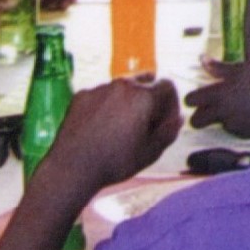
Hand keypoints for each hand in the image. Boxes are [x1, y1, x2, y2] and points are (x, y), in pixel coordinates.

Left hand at [50, 76, 181, 191]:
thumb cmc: (113, 163)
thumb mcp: (150, 153)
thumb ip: (168, 132)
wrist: (72, 168)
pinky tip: (101, 127)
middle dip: (151, 98)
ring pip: (122, 87)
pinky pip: (101, 94)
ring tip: (123, 127)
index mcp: (143, 97)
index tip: (166, 120)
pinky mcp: (82, 95)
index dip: (172, 104)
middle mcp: (122, 86)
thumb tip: (178, 119)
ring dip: (128, 101)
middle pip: (146, 81)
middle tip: (147, 121)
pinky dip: (106, 105)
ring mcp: (99, 88)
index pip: (168, 87)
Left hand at [186, 65, 249, 137]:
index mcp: (220, 92)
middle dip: (199, 115)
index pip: (191, 100)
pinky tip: (249, 113)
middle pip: (196, 121)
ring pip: (216, 125)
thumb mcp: (240, 68)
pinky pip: (234, 130)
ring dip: (221, 118)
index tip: (198, 96)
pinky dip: (238, 124)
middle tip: (209, 108)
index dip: (193, 98)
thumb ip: (218, 68)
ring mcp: (234, 124)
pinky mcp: (244, 133)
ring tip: (237, 106)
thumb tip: (201, 59)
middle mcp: (223, 111)